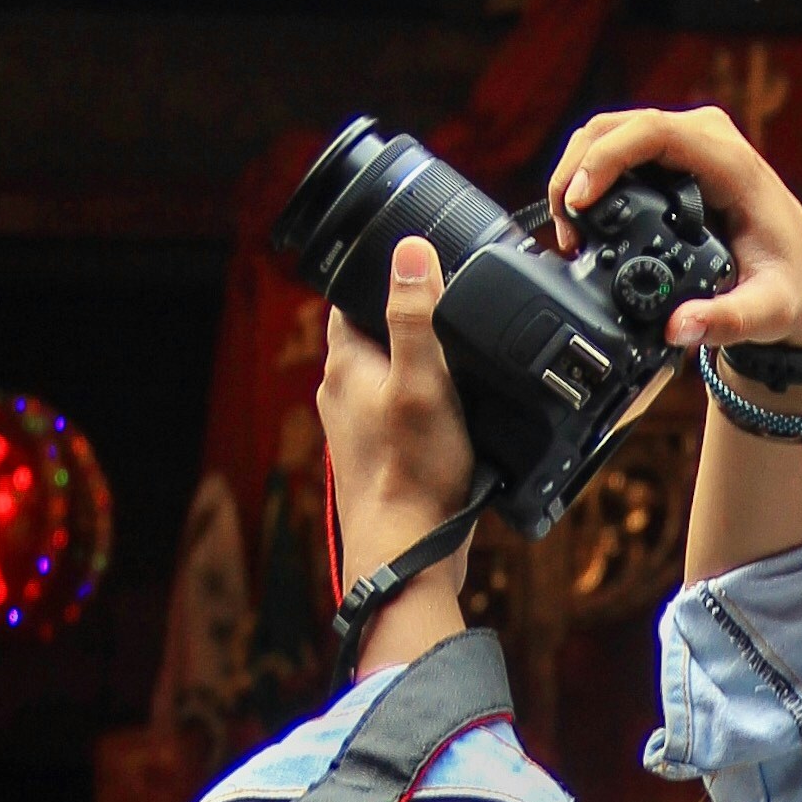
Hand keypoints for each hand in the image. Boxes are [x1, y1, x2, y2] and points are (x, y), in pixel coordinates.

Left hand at [318, 239, 477, 649]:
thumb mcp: (425, 379)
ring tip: (460, 366)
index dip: (382, 278)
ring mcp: (356, 430)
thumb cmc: (414, 471)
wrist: (407, 552)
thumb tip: (409, 249)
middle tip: (453, 315)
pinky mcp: (378, 458)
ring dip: (418, 368)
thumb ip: (415, 314)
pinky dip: (423, 407)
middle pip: (372, 337)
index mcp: (344, 365)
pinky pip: (399, 415)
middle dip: (408, 323)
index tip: (421, 267)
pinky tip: (455, 417)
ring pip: (387, 378)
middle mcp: (340, 394)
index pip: (349, 300)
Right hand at [547, 103, 801, 372]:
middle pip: (618, 126)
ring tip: (572, 233)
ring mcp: (691, 142)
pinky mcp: (678, 156)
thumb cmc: (793, 286)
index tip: (580, 204)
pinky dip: (593, 177)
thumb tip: (678, 329)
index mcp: (731, 163)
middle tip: (567, 232)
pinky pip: (621, 150)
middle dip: (577, 171)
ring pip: (611, 133)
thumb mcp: (768, 311)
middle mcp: (709, 139)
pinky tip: (586, 220)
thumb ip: (726, 321)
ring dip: (579, 174)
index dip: (605, 159)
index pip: (653, 131)